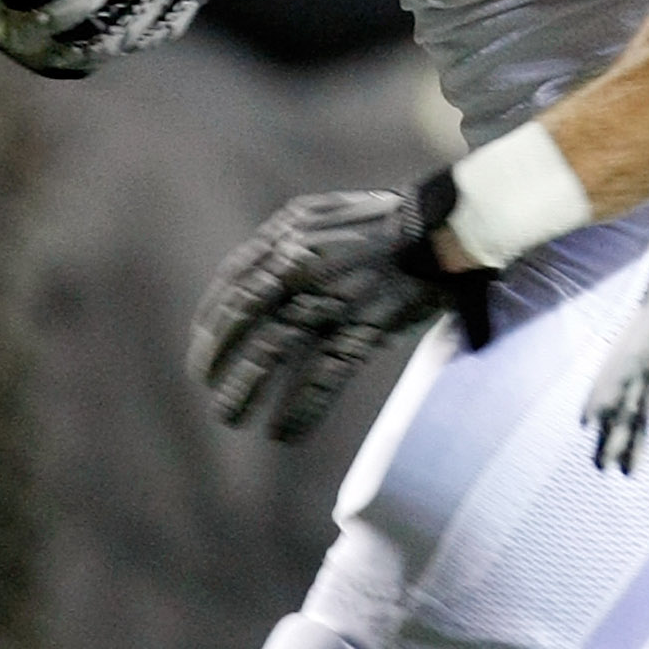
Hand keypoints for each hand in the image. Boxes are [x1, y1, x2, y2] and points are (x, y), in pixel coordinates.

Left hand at [191, 177, 494, 440]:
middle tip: (208, 388)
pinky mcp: (362, 324)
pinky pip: (321, 374)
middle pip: (243, 319)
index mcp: (290, 233)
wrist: (445, 225)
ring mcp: (331, 294)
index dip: (211, 322)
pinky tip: (285, 432)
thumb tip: (258, 277)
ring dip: (245, 389)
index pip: (233, 282)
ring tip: (231, 417)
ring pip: (271, 351)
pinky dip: (300, 407)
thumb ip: (290, 242)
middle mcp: (301, 262)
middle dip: (217, 359)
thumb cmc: (393, 223)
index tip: (203, 349)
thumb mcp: (328, 216)